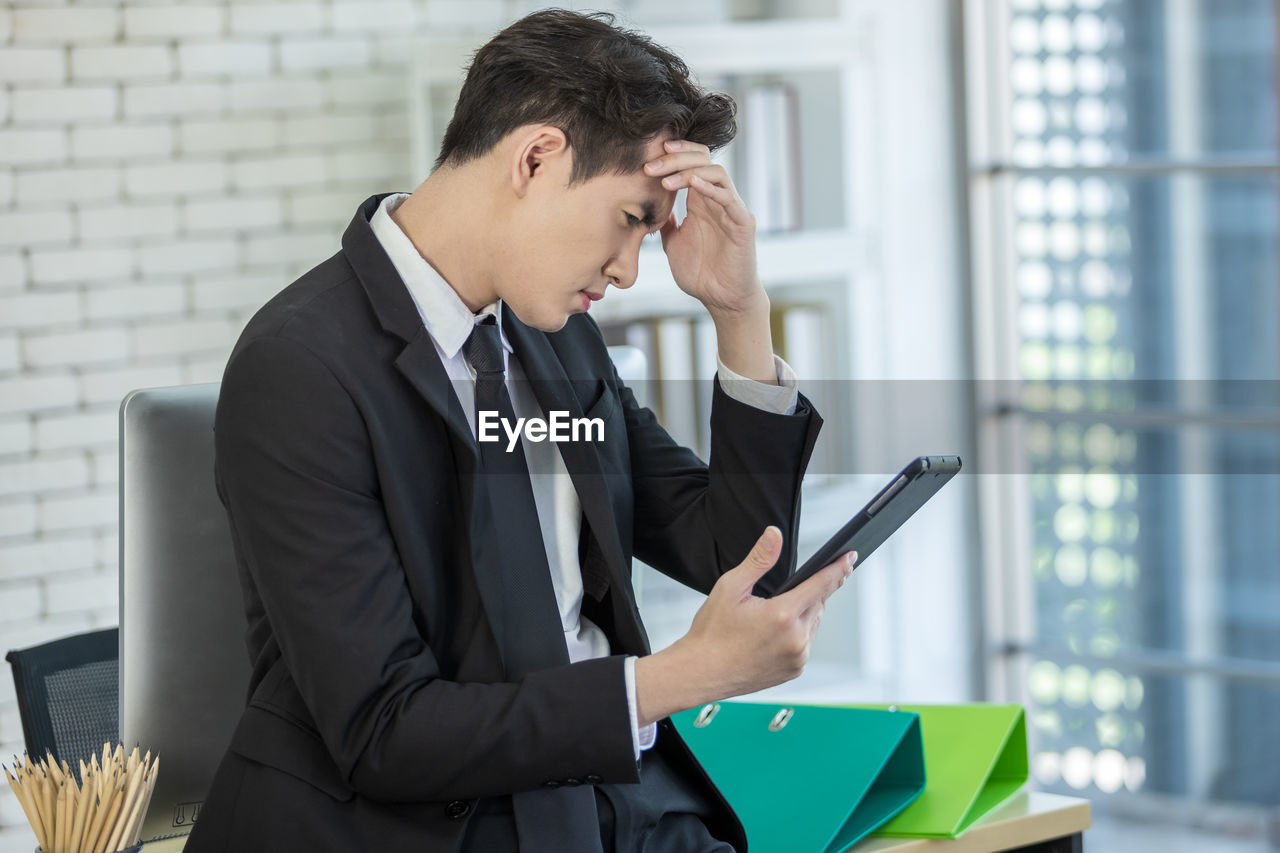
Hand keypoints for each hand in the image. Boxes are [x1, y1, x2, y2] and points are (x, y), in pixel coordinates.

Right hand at [633, 526, 855, 724]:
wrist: (699, 673)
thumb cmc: (711, 631)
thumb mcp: (731, 587)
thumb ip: (759, 559)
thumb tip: (774, 535)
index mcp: (782, 615)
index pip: (821, 584)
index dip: (838, 568)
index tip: (850, 557)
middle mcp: (796, 640)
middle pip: (818, 604)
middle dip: (810, 592)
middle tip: (786, 590)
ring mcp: (797, 658)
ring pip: (813, 624)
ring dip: (804, 613)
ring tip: (775, 613)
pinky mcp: (794, 671)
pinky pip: (805, 645)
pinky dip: (797, 634)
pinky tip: (774, 633)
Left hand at [645, 139, 764, 317]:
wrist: (722, 299)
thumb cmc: (700, 274)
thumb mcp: (672, 243)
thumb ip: (664, 222)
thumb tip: (648, 206)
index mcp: (700, 202)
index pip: (691, 163)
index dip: (671, 156)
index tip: (647, 160)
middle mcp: (717, 200)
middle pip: (702, 159)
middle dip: (675, 158)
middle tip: (651, 166)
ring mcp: (732, 209)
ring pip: (716, 172)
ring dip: (688, 170)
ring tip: (665, 179)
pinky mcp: (742, 223)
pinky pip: (729, 197)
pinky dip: (710, 187)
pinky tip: (691, 184)